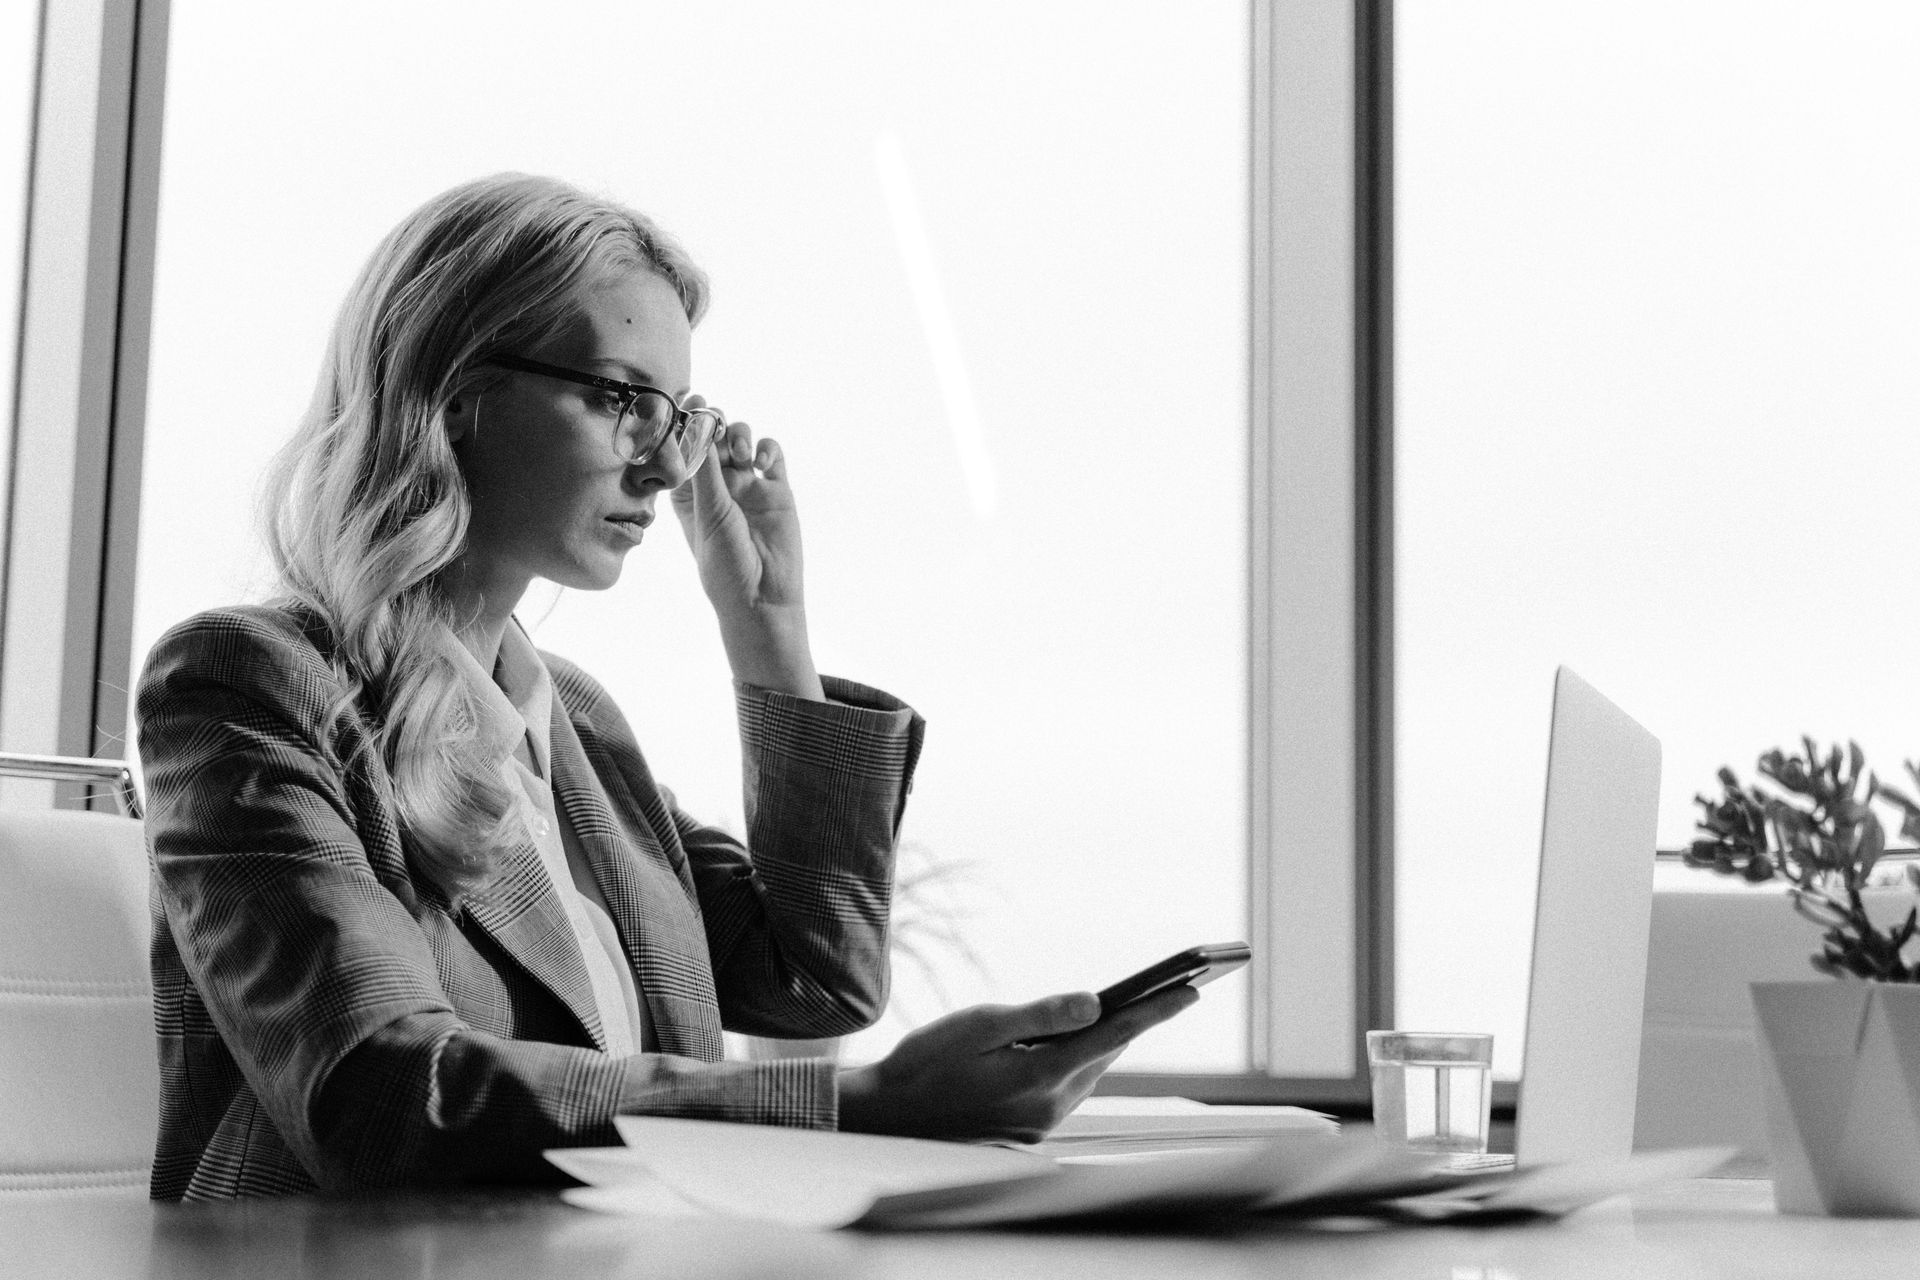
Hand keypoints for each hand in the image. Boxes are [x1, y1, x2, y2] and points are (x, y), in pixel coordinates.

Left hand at [669, 414, 822, 697]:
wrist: (764, 597)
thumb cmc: (726, 565)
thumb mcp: (709, 515)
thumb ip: (706, 472)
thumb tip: (699, 427)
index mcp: (689, 492)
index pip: (683, 448)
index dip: (682, 424)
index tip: (685, 404)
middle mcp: (717, 484)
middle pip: (712, 436)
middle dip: (712, 421)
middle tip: (712, 418)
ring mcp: (748, 485)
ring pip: (741, 437)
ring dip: (738, 434)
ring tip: (740, 454)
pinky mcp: (776, 489)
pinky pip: (771, 453)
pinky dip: (766, 449)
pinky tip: (761, 464)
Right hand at [836, 985, 1200, 1143]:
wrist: (890, 1115)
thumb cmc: (927, 1061)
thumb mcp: (981, 1024)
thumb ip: (1042, 1014)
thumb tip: (1096, 1002)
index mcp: (1039, 1074)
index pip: (1112, 1035)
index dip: (1154, 1011)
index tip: (1190, 991)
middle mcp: (1049, 1105)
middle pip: (1105, 1054)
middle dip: (1136, 1022)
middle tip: (1174, 991)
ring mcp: (1041, 1123)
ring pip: (1088, 1073)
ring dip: (1104, 1043)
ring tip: (1130, 1010)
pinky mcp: (1030, 1130)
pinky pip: (1068, 1089)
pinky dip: (1077, 1062)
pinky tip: (1074, 1043)